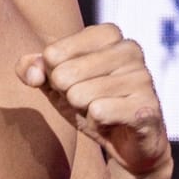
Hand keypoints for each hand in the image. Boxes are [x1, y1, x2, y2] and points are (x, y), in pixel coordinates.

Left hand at [22, 25, 169, 178]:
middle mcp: (130, 49)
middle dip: (68, 95)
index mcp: (109, 34)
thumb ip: (35, 69)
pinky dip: (97, 123)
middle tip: (87, 102)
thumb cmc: (93, 105)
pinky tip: (112, 123)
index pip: (53, 52)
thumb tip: (32, 73)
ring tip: (101, 111)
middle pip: (64, 73)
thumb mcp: (58, 85)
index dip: (53, 76)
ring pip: (80, 95)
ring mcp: (142, 77)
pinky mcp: (146, 107)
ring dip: (83, 111)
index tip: (73, 83)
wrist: (130, 144)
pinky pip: (99, 112)